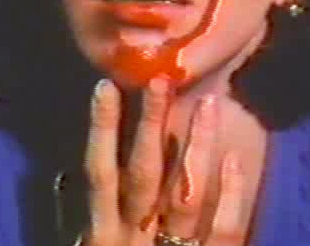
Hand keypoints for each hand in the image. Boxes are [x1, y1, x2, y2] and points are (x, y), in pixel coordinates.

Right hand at [82, 77, 244, 245]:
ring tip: (209, 103)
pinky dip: (230, 194)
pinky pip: (224, 230)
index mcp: (103, 233)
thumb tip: (75, 176)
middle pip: (143, 174)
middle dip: (151, 125)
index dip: (103, 130)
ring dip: (197, 146)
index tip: (106, 87)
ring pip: (185, 194)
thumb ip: (93, 217)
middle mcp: (134, 236)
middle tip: (160, 80)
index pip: (101, 175)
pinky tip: (234, 158)